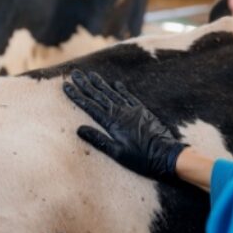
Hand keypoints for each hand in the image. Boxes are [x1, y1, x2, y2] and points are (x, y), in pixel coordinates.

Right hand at [63, 69, 187, 179]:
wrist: (166, 154)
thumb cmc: (141, 159)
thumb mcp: (118, 153)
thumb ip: (99, 140)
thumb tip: (80, 129)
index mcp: (112, 123)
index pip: (90, 106)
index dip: (77, 96)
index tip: (66, 87)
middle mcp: (120, 112)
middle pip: (99, 96)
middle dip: (85, 85)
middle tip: (74, 74)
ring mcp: (132, 110)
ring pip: (112, 93)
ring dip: (100, 84)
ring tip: (90, 74)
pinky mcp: (142, 111)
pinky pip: (129, 96)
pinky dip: (121, 89)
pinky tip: (115, 83)